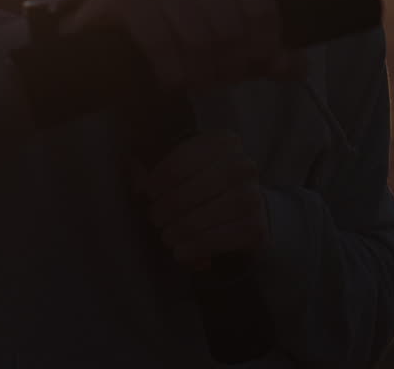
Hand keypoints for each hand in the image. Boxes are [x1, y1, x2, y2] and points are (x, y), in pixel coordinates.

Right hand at [64, 0, 305, 91]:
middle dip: (228, 64)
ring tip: (195, 82)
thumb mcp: (230, 45)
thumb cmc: (183, 34)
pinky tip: (170, 79)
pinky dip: (170, 68)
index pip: (260, 6)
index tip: (253, 67)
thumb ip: (266, 55)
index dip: (262, 46)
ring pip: (196, 34)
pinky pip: (158, 37)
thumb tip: (295, 67)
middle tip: (219, 80)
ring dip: (199, 71)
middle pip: (230, 25)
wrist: (117, 33)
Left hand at [131, 132, 268, 271]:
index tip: (148, 193)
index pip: (183, 159)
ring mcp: (253, 196)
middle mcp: (244, 165)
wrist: (244, 209)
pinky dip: (197, 246)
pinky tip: (180, 251)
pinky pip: (222, 238)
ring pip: (210, 213)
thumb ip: (154, 171)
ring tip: (166, 236)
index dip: (160, 179)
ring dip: (182, 228)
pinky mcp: (256, 227)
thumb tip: (136, 185)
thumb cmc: (203, 183)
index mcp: (223, 142)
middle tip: (155, 218)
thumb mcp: (181, 168)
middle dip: (170, 206)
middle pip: (197, 187)